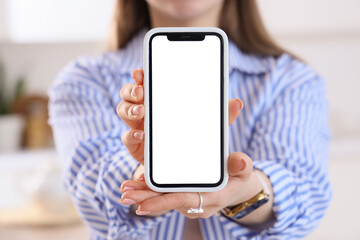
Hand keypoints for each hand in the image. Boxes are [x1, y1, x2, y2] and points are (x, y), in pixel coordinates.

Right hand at [116, 68, 243, 165]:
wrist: (186, 164)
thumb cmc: (195, 136)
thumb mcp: (210, 124)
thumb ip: (221, 114)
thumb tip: (237, 102)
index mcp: (161, 99)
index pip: (148, 81)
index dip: (142, 74)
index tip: (143, 70)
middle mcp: (146, 109)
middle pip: (130, 92)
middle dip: (132, 88)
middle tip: (141, 90)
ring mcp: (138, 126)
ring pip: (123, 110)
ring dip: (128, 108)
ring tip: (140, 110)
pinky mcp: (137, 145)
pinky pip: (126, 137)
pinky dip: (131, 134)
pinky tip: (141, 134)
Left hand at [120, 152, 263, 218]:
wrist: (239, 188)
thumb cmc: (240, 177)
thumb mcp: (244, 170)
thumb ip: (241, 166)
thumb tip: (242, 162)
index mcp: (211, 198)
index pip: (182, 200)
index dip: (161, 202)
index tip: (142, 205)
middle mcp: (197, 204)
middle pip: (168, 201)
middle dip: (145, 199)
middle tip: (124, 195)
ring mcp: (190, 202)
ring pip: (165, 199)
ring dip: (145, 195)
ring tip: (125, 190)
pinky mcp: (185, 197)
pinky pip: (167, 195)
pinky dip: (152, 191)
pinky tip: (138, 184)